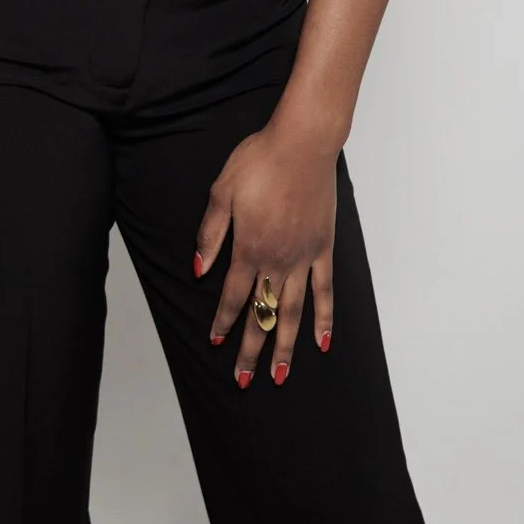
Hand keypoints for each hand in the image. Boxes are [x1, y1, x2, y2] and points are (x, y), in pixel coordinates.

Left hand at [194, 122, 337, 387]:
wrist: (302, 144)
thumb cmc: (259, 161)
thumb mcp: (221, 192)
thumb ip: (210, 234)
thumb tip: (198, 269)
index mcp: (248, 248)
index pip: (232, 296)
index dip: (224, 321)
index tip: (217, 342)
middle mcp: (276, 261)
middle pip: (262, 313)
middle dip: (251, 348)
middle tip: (244, 380)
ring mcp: (303, 258)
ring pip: (293, 312)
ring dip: (286, 346)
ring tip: (280, 375)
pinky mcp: (323, 249)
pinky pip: (325, 291)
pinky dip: (325, 319)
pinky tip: (322, 342)